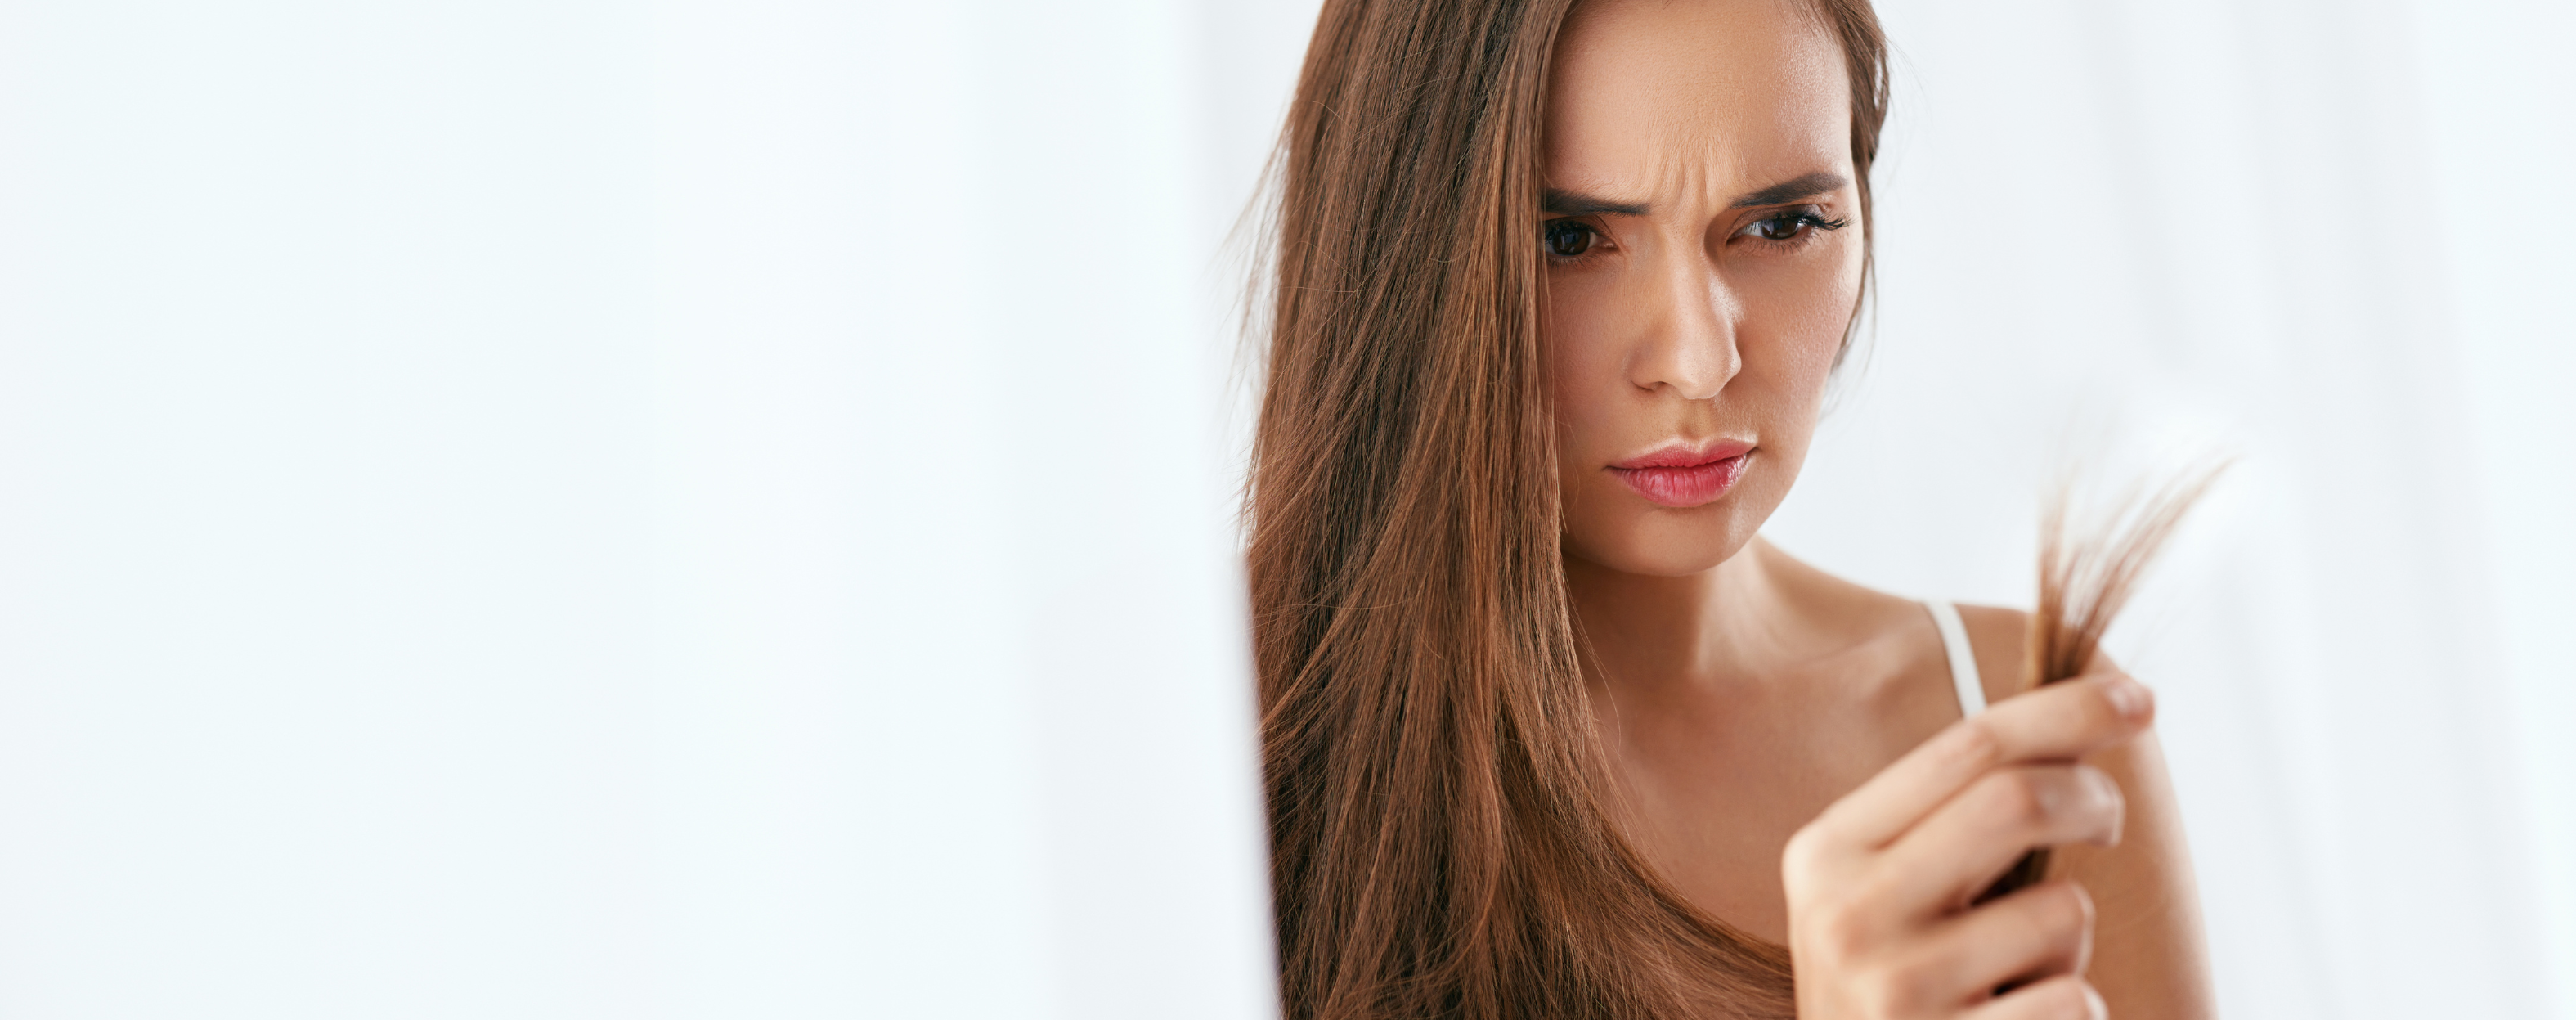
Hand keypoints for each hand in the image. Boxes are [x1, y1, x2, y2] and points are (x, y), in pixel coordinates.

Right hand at [1781, 670, 2153, 1017]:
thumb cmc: (1897, 988)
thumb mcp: (1886, 896)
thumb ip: (1950, 822)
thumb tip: (2078, 728)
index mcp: (1827, 851)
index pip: (1966, 748)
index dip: (2066, 711)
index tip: (2140, 699)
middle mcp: (1844, 912)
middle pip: (2014, 800)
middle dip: (2091, 797)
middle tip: (2111, 819)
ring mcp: (1892, 989)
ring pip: (2060, 911)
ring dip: (2071, 941)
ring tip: (2022, 975)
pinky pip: (2073, 1000)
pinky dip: (2073, 1010)